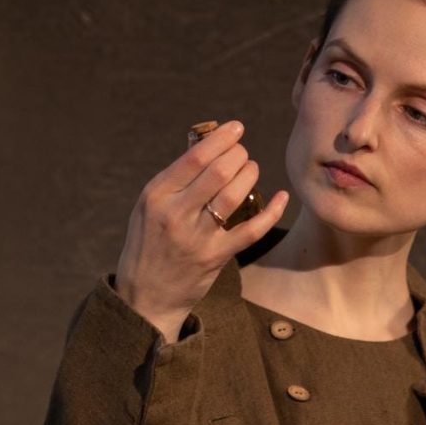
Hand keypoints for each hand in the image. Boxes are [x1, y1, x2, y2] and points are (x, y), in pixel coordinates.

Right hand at [113, 120, 289, 340]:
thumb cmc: (149, 243)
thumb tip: (207, 147)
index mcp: (157, 194)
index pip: (195, 156)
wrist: (145, 295)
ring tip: (252, 169)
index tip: (237, 129)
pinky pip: (250, 231)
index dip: (221, 138)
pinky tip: (281, 197)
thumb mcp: (150, 206)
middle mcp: (176, 213)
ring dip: (250, 176)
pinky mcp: (215, 258)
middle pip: (218, 172)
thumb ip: (176, 181)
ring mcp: (197, 237)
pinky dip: (270, 212)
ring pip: (234, 196)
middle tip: (244, 154)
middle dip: (238, 155)